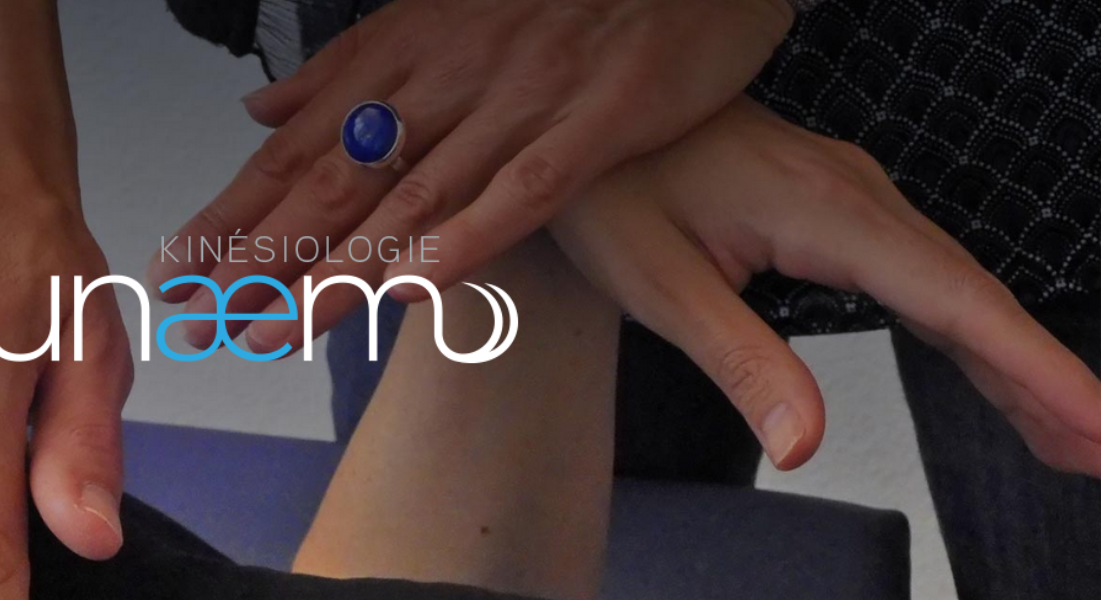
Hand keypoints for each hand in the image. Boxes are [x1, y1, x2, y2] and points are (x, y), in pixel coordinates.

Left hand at [149, 0, 795, 350]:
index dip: (230, 214)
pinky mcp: (594, 122)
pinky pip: (518, 192)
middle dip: (257, 256)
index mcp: (397, 52)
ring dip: (335, 273)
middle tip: (201, 317)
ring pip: (409, 199)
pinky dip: (461, 242)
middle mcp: (443, 77)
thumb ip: (342, 72)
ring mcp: (517, 101)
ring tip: (276, 330)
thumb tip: (262, 112)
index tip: (179, 269)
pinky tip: (408, 291)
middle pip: (332, 181)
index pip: (292, 149)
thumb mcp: (430, 12)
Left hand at [549, 97, 1100, 472]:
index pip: (953, 301)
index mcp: (825, 211)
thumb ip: (738, 361)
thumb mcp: (657, 284)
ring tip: (1067, 434)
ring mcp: (853, 195)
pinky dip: (968, 327)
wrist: (582, 119)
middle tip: (1094, 453)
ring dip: (1013, 358)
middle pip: (973, 296)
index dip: (1030, 367)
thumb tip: (803, 445)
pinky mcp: (837, 206)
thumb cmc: (610, 190)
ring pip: (955, 286)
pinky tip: (993, 367)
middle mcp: (857, 195)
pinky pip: (923, 272)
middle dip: (1042, 377)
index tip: (1089, 422)